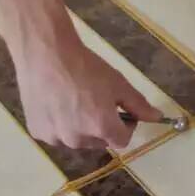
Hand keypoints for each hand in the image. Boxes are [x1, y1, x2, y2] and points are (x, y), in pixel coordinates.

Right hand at [15, 39, 161, 149]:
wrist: (45, 54)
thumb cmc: (85, 67)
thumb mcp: (118, 83)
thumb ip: (139, 105)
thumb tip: (157, 118)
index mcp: (101, 128)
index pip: (122, 141)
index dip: (125, 126)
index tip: (119, 110)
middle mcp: (78, 139)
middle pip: (99, 141)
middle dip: (101, 126)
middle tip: (94, 101)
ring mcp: (55, 137)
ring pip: (76, 139)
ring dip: (79, 127)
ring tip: (72, 101)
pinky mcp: (36, 131)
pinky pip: (55, 134)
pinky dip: (58, 124)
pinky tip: (55, 102)